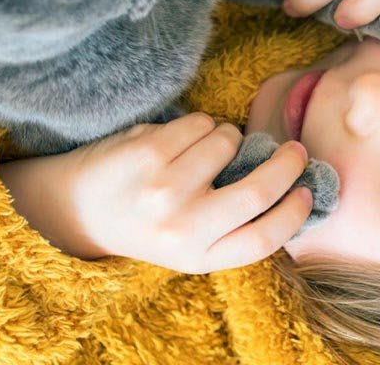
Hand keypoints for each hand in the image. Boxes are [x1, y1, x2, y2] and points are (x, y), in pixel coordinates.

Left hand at [64, 114, 312, 273]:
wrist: (74, 208)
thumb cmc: (144, 222)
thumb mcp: (187, 245)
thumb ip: (232, 226)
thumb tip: (291, 187)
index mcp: (196, 257)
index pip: (262, 239)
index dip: (293, 213)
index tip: (305, 191)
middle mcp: (181, 227)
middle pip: (256, 191)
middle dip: (285, 164)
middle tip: (294, 150)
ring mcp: (163, 188)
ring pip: (228, 143)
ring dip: (228, 137)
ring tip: (207, 150)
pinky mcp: (147, 152)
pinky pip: (201, 123)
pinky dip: (201, 125)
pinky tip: (180, 140)